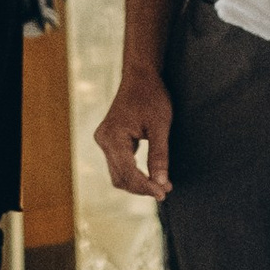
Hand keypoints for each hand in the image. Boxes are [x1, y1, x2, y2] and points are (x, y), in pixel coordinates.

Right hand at [98, 68, 171, 198]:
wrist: (140, 76)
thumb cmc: (151, 96)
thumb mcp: (160, 126)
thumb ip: (159, 155)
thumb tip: (162, 183)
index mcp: (113, 136)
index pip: (128, 172)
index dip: (146, 186)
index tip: (164, 193)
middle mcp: (103, 140)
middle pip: (121, 177)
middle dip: (142, 188)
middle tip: (165, 191)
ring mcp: (104, 140)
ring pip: (118, 174)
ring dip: (138, 183)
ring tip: (161, 186)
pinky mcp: (110, 141)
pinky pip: (119, 165)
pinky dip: (134, 174)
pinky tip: (151, 176)